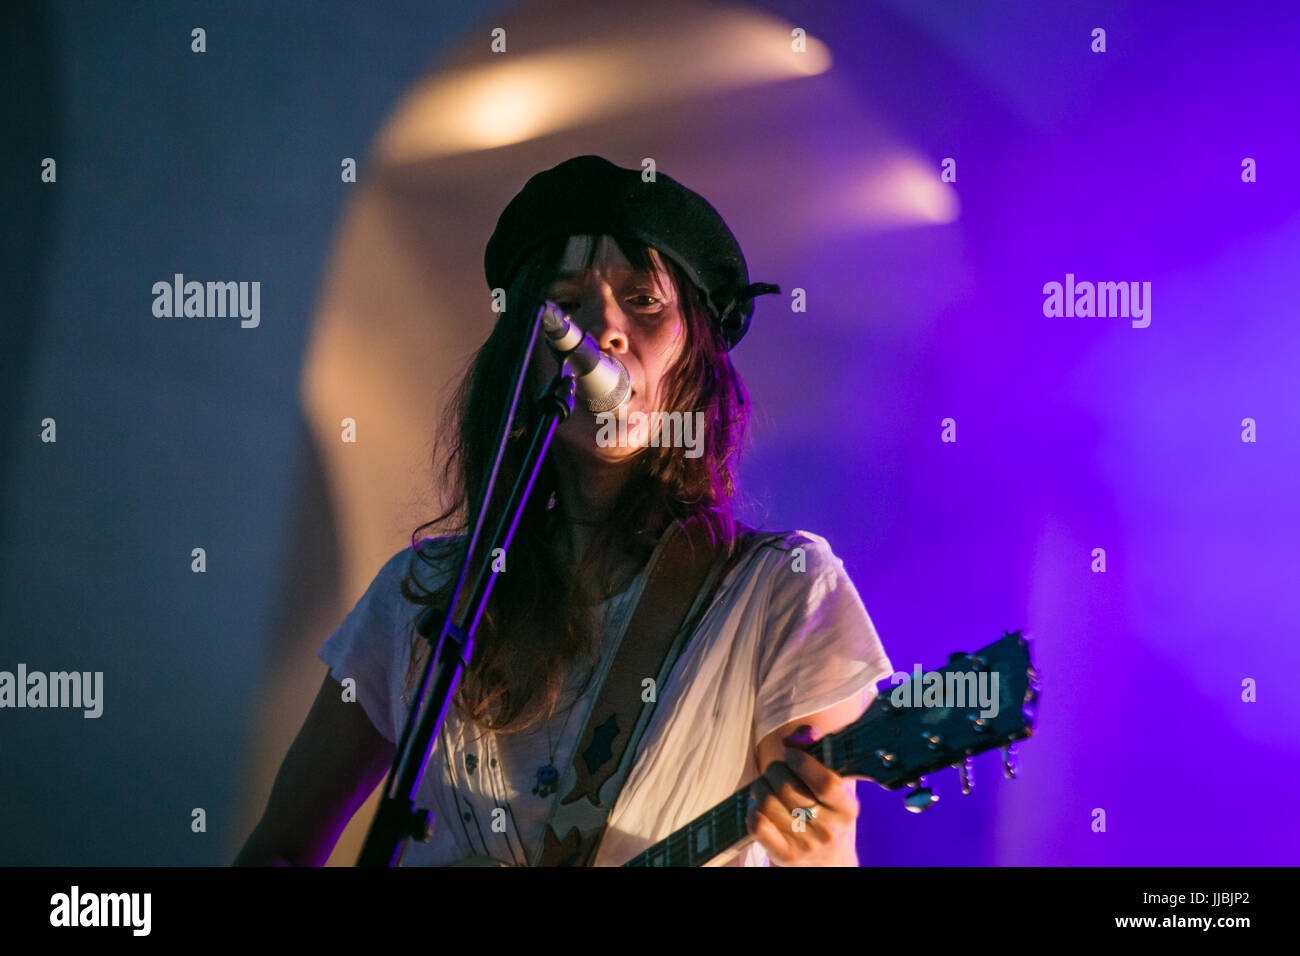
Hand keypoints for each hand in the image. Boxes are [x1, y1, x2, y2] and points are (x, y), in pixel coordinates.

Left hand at [745, 724, 859, 865]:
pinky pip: (757, 824)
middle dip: (774, 770)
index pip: (826, 782)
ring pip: (767, 802)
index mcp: (846, 808)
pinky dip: (752, 809)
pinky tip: (760, 807)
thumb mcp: (833, 788)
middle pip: (787, 787)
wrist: (827, 862)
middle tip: (775, 771)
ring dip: (760, 788)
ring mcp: (806, 845)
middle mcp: (829, 829)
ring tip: (765, 787)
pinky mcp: (784, 856)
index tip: (791, 753)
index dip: (802, 761)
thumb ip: (819, 753)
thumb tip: (803, 731)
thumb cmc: (826, 813)